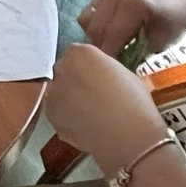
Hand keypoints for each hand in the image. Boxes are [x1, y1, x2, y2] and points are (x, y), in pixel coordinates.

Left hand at [44, 44, 167, 176]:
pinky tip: (85, 126)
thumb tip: (100, 76)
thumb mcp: (124, 73)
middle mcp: (61, 69)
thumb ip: (104, 69)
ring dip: (69, 100)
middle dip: (76, 81)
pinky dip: (67, 118)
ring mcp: (53, 93)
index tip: (99, 78)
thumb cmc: (135, 101)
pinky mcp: (51, 116)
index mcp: (80, 53)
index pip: (78, 54)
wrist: (128, 134)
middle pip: (65, 71)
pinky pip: (57, 113)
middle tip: (94, 96)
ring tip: (91, 114)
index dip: (89, 67)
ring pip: (58, 93)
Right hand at [78, 0, 185, 60]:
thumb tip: (118, 69)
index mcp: (134, 5)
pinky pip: (87, 14)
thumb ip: (137, 53)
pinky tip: (105, 36)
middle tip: (109, 64)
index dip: (109, 56)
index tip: (110, 72)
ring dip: (94, 38)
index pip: (112, 36)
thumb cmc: (173, 22)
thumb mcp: (160, 41)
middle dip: (101, 49)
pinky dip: (92, 28)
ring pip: (88, 22)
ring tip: (107, 50)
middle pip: (96, 30)